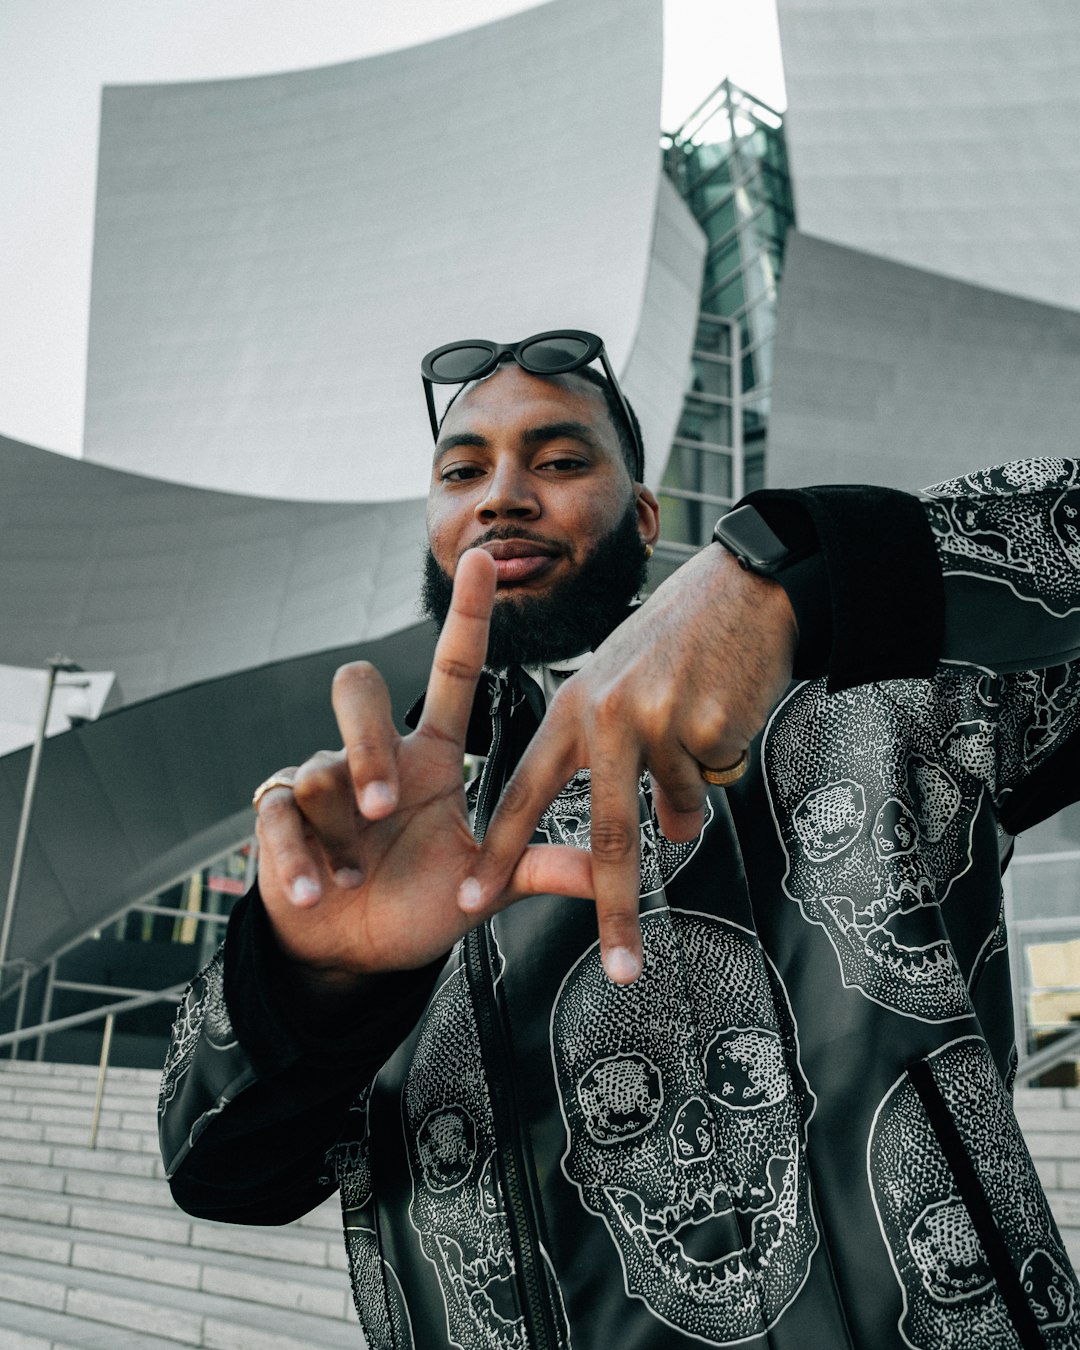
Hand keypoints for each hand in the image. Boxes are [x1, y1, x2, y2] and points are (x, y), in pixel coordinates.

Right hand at [254, 548, 592, 992]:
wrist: (351, 948)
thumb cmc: (417, 902)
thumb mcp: (480, 888)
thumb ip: (537, 869)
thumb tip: (608, 871)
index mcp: (431, 757)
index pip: (451, 670)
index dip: (468, 617)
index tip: (485, 560)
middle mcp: (377, 756)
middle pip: (358, 688)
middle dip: (366, 746)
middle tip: (383, 808)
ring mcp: (323, 781)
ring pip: (321, 767)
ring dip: (341, 833)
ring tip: (354, 878)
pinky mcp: (280, 814)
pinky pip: (280, 814)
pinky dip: (298, 859)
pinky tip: (314, 890)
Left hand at [463, 544, 796, 984]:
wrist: (745, 587)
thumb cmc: (680, 634)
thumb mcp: (624, 681)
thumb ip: (623, 757)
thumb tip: (667, 832)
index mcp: (573, 708)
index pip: (524, 791)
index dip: (499, 850)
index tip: (473, 898)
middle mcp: (606, 717)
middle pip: (608, 833)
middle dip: (616, 908)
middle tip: (619, 965)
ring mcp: (657, 723)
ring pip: (677, 805)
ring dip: (693, 793)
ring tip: (703, 727)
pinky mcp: (706, 728)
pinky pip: (715, 781)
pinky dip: (723, 762)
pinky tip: (724, 712)